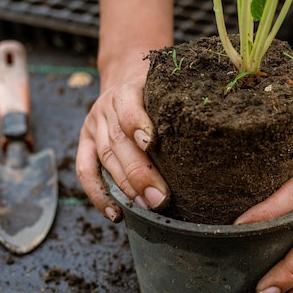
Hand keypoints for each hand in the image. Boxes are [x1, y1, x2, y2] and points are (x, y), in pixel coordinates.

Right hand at [76, 61, 168, 221]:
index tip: (151, 143)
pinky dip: (99, 195)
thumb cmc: (156, 91)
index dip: (137, 124)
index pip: (128, 107)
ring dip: (125, 187)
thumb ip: (179, 107)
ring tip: (146, 206)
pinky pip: (85, 171)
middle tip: (160, 198)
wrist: (124, 78)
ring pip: (105, 158)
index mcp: (127, 90)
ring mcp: (93, 126)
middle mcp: (106, 107)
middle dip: (139, 173)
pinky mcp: (84, 143)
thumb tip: (209, 139)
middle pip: (118, 141)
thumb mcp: (166, 88)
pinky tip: (116, 214)